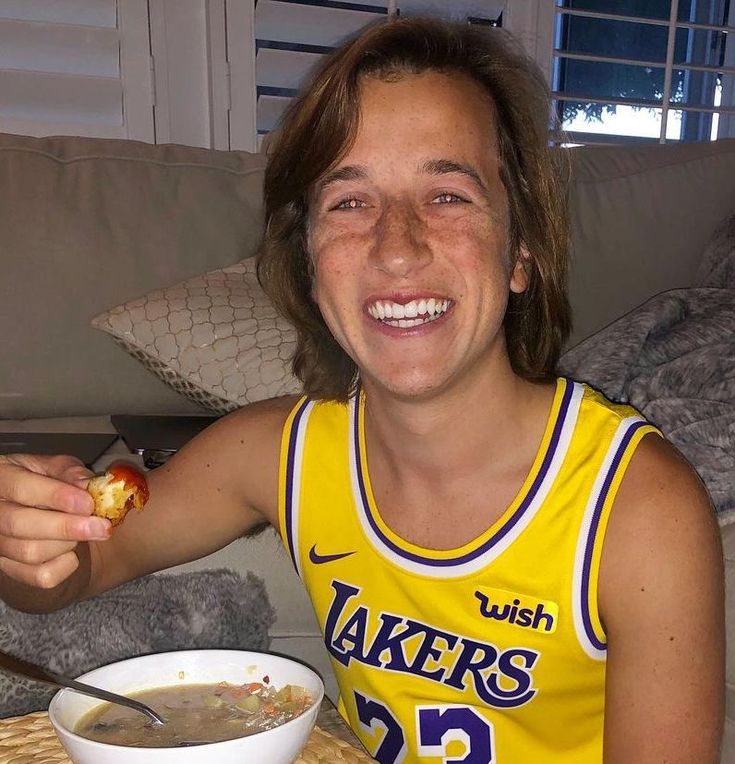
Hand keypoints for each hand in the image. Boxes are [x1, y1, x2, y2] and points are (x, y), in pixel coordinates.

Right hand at [0, 454, 110, 588]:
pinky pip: (39, 577)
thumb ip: (69, 472)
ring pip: (29, 552)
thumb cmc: (46, 482)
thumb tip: (87, 485)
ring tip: (84, 531)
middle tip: (102, 527)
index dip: (56, 496)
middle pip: (19, 525)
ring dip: (67, 544)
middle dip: (66, 527)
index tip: (88, 504)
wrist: (38, 509)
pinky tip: (72, 551)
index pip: (21, 487)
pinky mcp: (9, 569)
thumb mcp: (56, 468)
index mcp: (0, 478)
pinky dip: (64, 566)